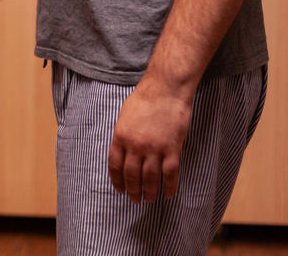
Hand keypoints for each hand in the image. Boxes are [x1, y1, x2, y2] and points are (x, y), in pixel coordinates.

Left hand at [107, 78, 192, 202]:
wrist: (166, 89)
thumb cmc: (145, 98)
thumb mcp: (124, 116)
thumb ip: (123, 135)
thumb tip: (123, 152)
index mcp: (121, 136)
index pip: (115, 165)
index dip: (117, 180)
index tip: (120, 189)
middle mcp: (135, 145)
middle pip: (132, 175)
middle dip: (133, 190)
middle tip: (135, 199)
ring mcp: (154, 148)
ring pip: (150, 178)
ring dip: (149, 192)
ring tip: (149, 199)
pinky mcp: (172, 149)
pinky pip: (170, 174)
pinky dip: (169, 186)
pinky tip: (168, 193)